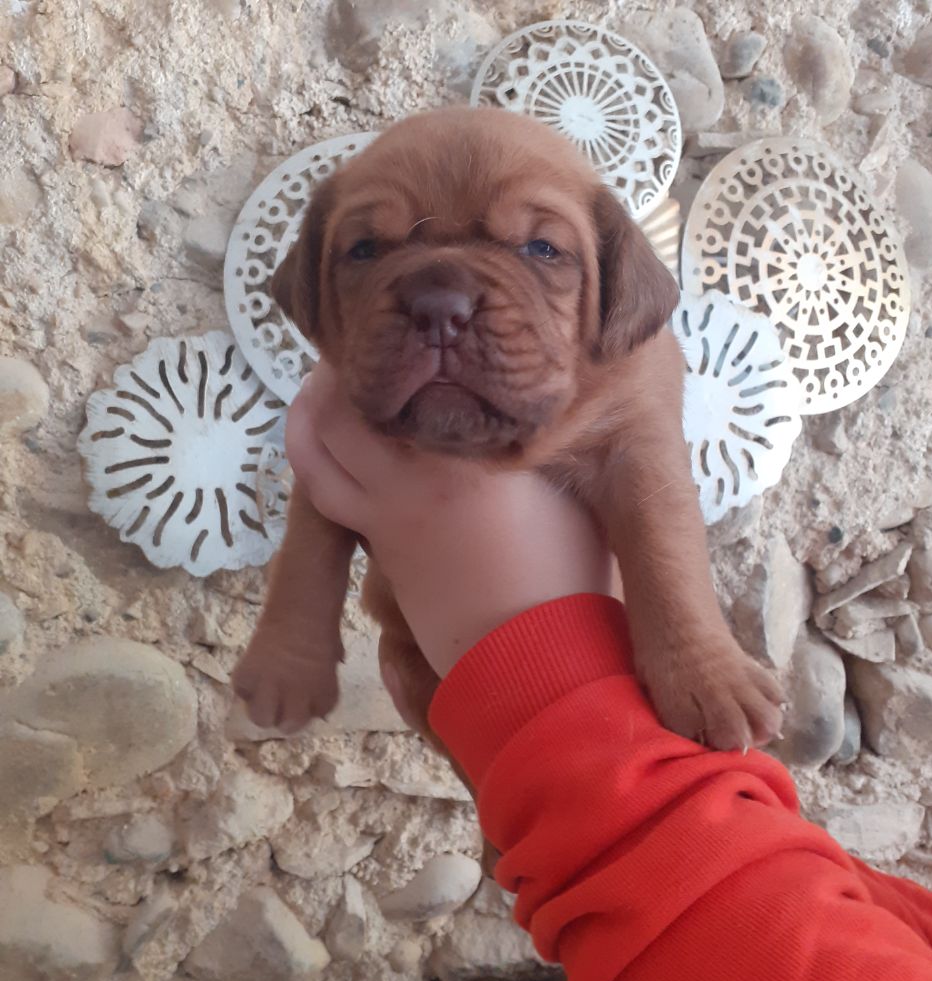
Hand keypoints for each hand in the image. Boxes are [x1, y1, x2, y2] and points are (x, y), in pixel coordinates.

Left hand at [286, 363, 613, 679]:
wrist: (532, 653)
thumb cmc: (566, 573)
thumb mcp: (569, 493)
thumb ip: (534, 443)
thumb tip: (513, 410)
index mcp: (477, 447)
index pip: (424, 379)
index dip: (402, 347)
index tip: (402, 327)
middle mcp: (421, 468)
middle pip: (354, 401)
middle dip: (343, 369)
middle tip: (352, 348)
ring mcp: (390, 507)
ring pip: (323, 443)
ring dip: (313, 409)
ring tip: (320, 389)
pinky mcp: (379, 542)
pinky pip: (325, 489)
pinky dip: (314, 456)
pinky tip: (325, 442)